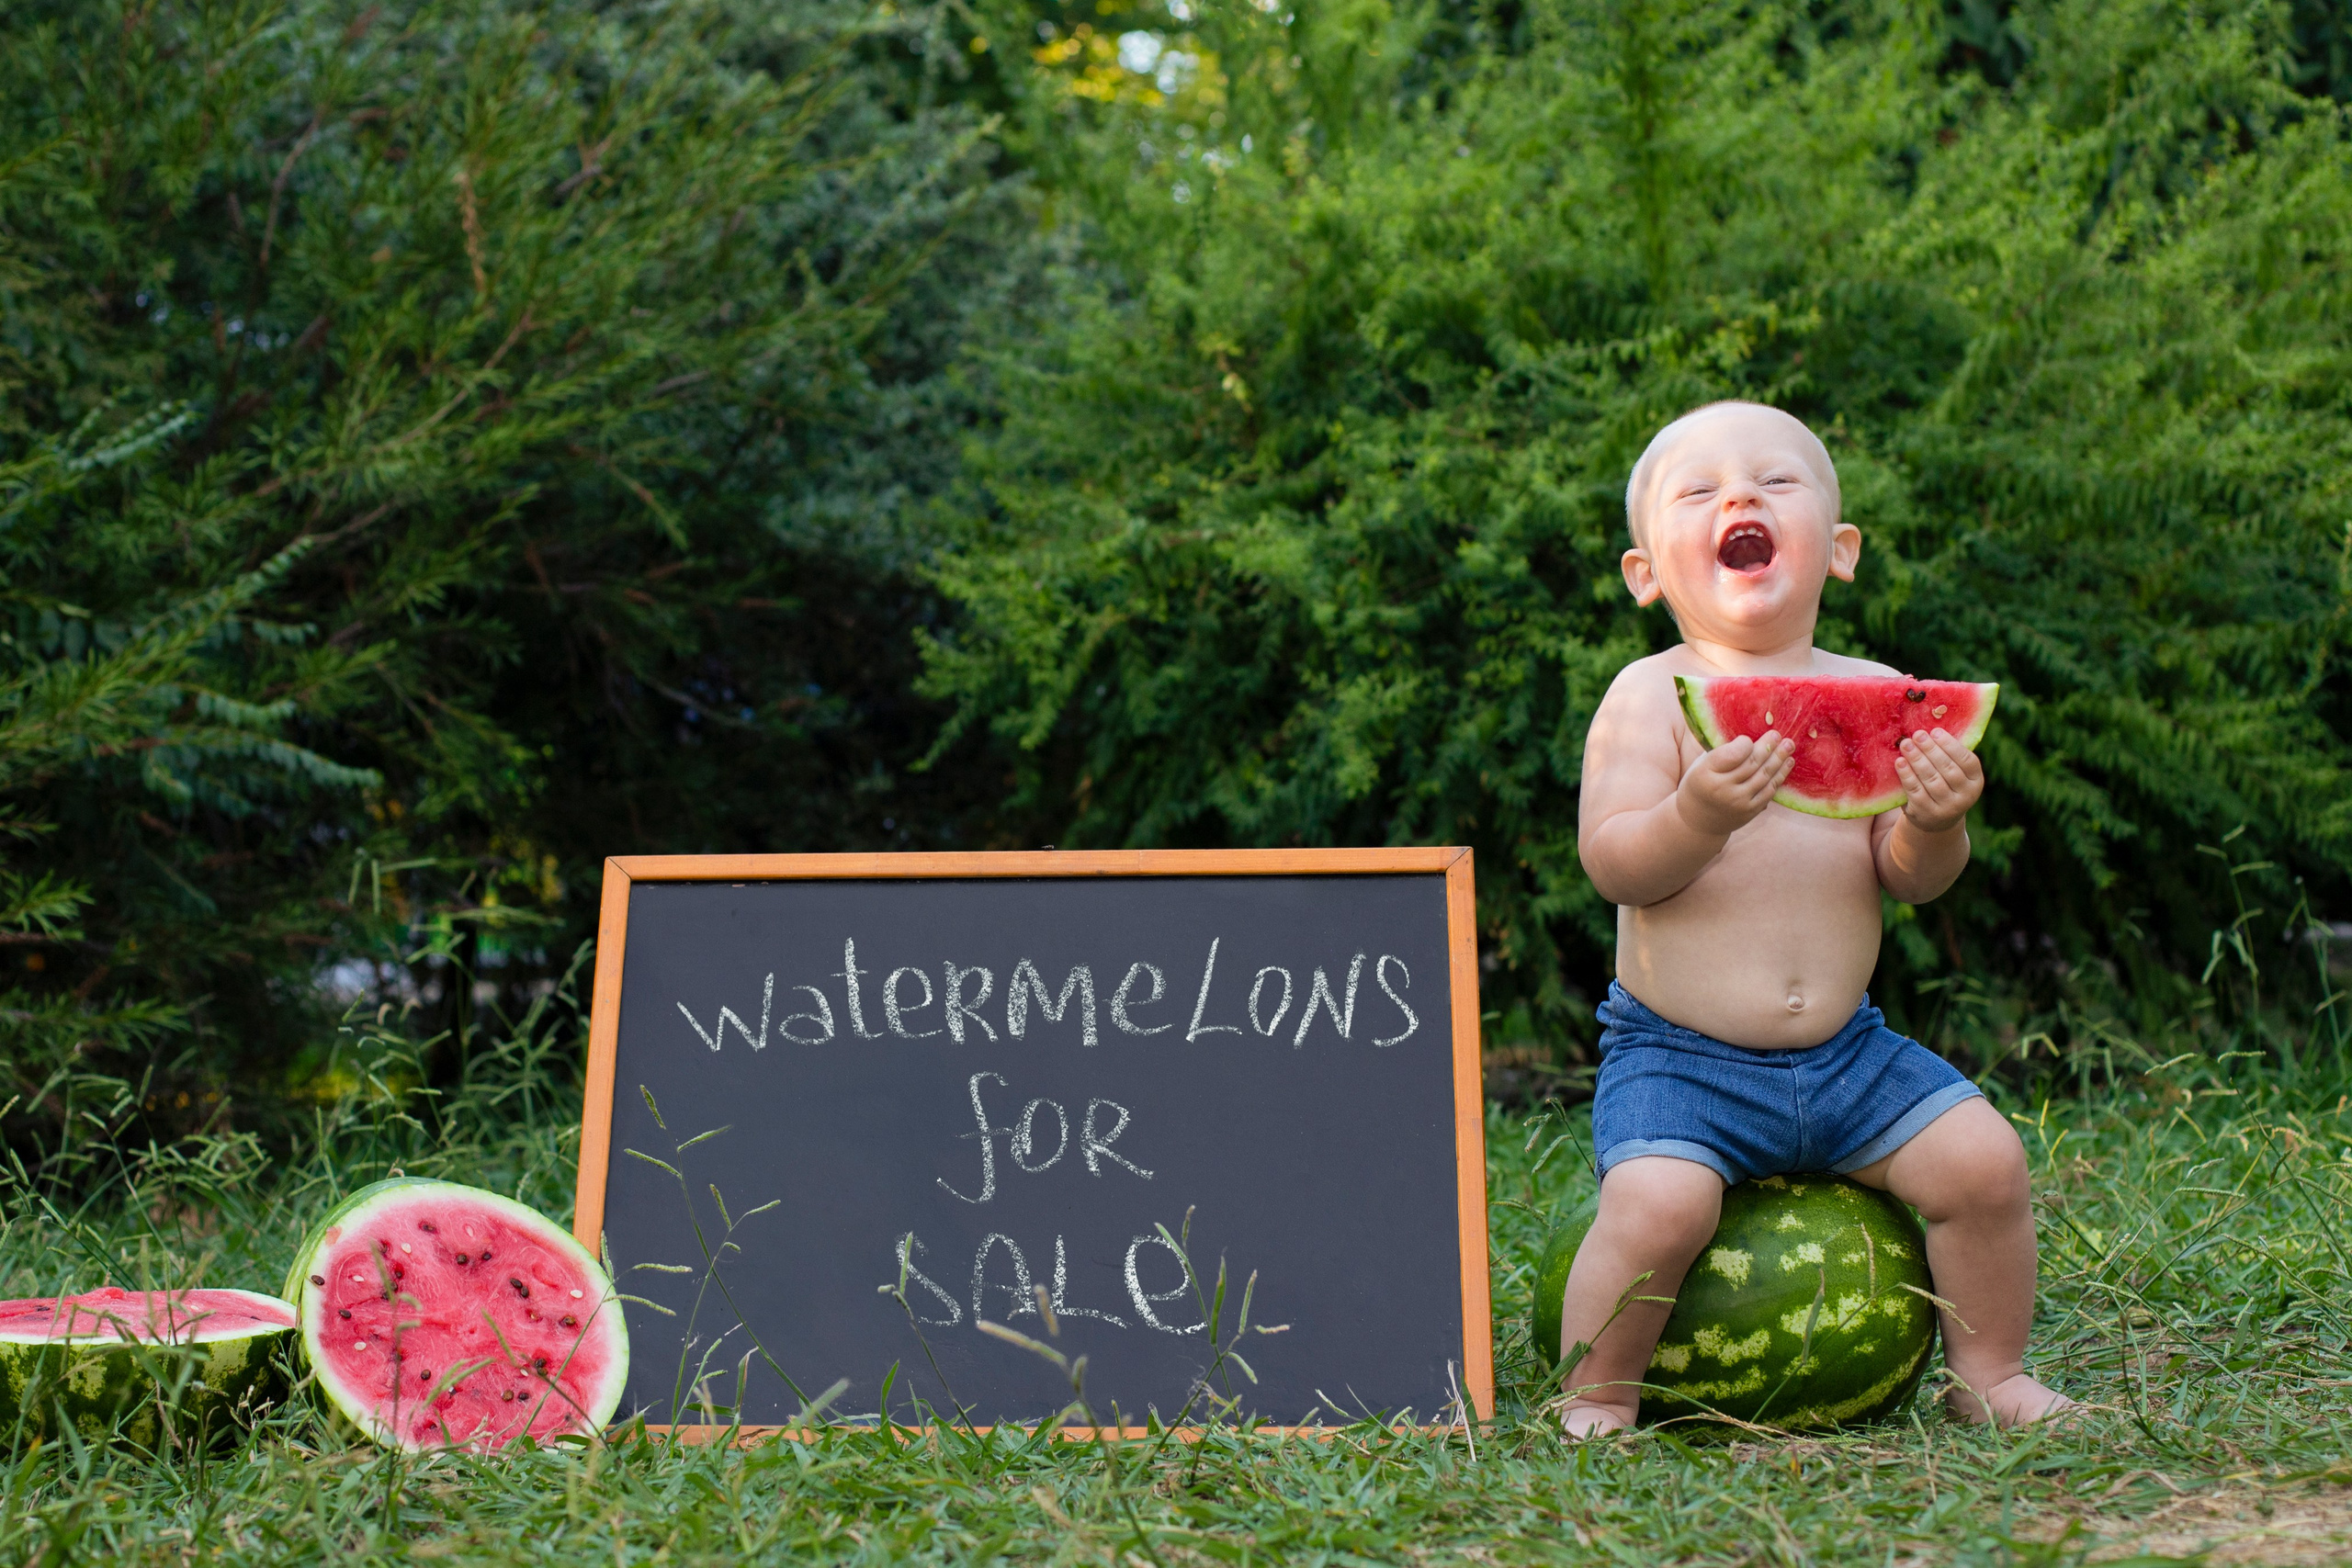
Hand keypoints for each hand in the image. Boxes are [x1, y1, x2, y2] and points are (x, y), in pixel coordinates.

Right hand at [1675, 732, 1794, 836]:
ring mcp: (1738, 802)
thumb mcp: (1701, 765)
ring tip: (1789, 745)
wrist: (1699, 820)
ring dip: (1779, 759)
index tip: (1749, 738)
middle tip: (1777, 734)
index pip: (1732, 754)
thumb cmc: (1701, 783)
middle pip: (1752, 764)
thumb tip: (1752, 737)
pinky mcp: (1750, 811)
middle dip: (1768, 747)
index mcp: (1705, 773)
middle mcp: (1722, 789)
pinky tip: (1787, 764)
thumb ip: (1722, 752)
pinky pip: (1769, 791)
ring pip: (1764, 776)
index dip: (1745, 744)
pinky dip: (1779, 776)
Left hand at [1896, 728, 1981, 832]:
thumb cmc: (1945, 786)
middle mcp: (1965, 797)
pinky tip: (1900, 762)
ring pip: (1931, 779)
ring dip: (1917, 759)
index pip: (1967, 761)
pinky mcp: (1927, 813)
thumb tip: (1930, 729)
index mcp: (1976, 782)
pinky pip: (1916, 791)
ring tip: (1906, 744)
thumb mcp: (1954, 774)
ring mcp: (1947, 808)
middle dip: (1931, 749)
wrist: (1936, 821)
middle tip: (1917, 734)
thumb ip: (1949, 756)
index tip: (1935, 731)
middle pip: (1947, 769)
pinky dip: (1907, 775)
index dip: (1951, 745)